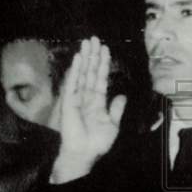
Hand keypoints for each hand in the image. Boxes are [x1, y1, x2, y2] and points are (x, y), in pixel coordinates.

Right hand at [52, 37, 126, 182]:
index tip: (105, 49)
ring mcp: (77, 98)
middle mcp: (86, 97)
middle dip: (93, 56)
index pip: (100, 78)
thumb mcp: (112, 125)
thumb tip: (121, 96)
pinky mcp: (69, 101)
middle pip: (90, 72)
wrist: (84, 153)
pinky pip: (72, 83)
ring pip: (82, 74)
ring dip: (85, 58)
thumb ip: (116, 110)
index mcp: (97, 102)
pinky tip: (78, 58)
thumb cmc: (97, 142)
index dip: (102, 64)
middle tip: (94, 39)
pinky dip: (75, 70)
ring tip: (87, 42)